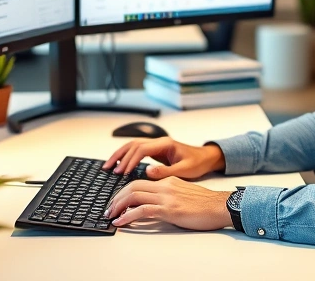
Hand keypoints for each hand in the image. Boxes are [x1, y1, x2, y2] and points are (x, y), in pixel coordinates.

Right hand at [103, 137, 224, 179]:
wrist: (206, 158)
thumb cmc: (198, 163)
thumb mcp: (184, 170)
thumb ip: (166, 172)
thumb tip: (148, 171)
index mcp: (166, 144)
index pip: (142, 149)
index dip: (130, 161)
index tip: (122, 172)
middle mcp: (159, 142)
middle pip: (133, 145)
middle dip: (120, 157)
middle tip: (109, 170)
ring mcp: (157, 145)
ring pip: (133, 146)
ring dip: (120, 155)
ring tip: (108, 166)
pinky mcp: (156, 151)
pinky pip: (137, 151)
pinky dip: (126, 157)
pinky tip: (119, 165)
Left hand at [104, 176, 232, 230]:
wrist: (220, 206)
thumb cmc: (205, 204)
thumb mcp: (183, 193)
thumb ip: (168, 194)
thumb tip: (154, 203)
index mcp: (168, 181)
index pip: (139, 182)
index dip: (124, 191)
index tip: (117, 201)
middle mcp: (165, 186)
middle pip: (132, 186)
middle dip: (116, 198)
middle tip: (109, 209)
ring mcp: (166, 197)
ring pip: (134, 196)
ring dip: (118, 206)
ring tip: (111, 216)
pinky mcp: (169, 210)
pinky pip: (142, 210)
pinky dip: (128, 216)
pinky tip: (121, 222)